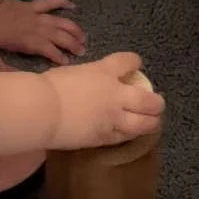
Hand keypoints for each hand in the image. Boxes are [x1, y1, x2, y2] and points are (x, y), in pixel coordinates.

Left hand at [0, 0, 85, 63]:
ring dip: (72, 29)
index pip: (48, 50)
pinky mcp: (32, 6)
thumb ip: (3, 65)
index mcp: (27, 41)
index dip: (58, 57)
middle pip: (59, 37)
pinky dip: (62, 3)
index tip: (67, 63)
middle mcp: (36, 29)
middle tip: (83, 51)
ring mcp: (35, 16)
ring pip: (59, 22)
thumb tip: (9, 76)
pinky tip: (73, 6)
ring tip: (83, 36)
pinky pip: (50, 2)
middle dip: (72, 44)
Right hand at [42, 52, 164, 149]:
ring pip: (143, 123)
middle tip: (157, 103)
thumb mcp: (71, 72)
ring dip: (151, 122)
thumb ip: (86, 77)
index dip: (135, 62)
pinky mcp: (105, 137)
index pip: (128, 61)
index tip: (136, 64)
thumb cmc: (49, 86)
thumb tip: (88, 82)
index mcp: (104, 72)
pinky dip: (130, 134)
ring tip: (153, 122)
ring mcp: (113, 118)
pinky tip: (131, 133)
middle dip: (156, 102)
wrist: (42, 110)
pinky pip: (124, 137)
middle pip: (148, 99)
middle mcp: (115, 95)